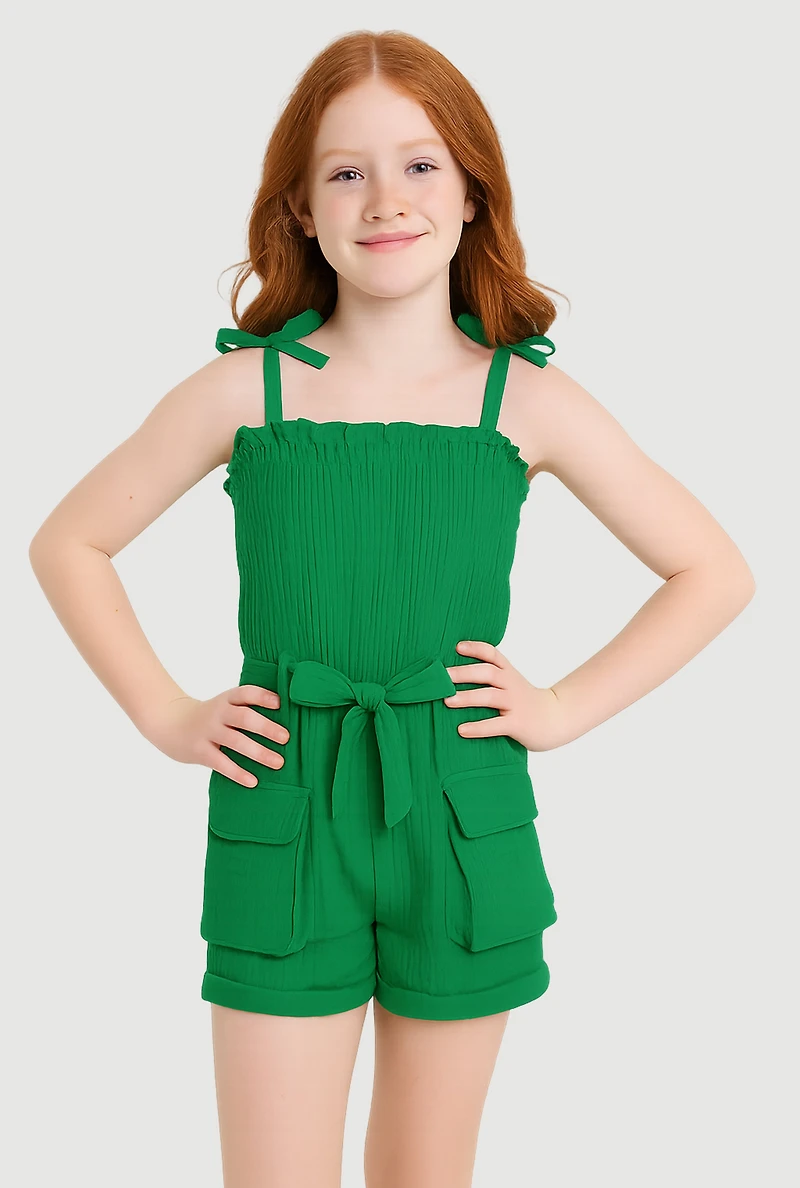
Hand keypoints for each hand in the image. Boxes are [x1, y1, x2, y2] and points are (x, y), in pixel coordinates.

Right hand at [140, 685, 289, 787]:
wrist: (169, 722)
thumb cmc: (209, 717)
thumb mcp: (223, 705)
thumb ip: (245, 709)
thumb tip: (283, 723)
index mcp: (226, 699)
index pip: (246, 693)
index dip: (263, 696)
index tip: (280, 704)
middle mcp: (218, 712)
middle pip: (244, 717)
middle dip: (267, 728)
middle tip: (286, 738)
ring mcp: (208, 731)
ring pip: (236, 741)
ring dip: (259, 753)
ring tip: (278, 763)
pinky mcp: (199, 751)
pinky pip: (221, 762)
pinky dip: (238, 772)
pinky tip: (253, 781)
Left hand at [444, 640, 563, 752]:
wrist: (556, 718)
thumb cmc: (525, 701)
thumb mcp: (511, 682)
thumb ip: (490, 676)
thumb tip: (452, 674)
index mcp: (508, 672)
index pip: (492, 654)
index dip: (475, 648)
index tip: (457, 647)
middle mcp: (511, 684)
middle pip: (488, 672)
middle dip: (463, 673)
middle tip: (441, 676)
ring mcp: (515, 704)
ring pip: (490, 697)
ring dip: (467, 697)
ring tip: (447, 700)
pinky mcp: (518, 724)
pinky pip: (495, 725)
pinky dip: (478, 727)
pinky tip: (461, 729)